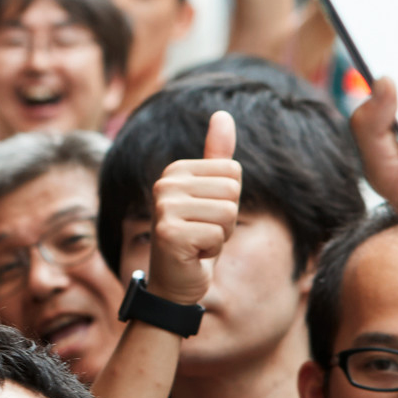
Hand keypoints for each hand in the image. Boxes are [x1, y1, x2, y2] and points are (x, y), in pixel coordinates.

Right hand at [149, 110, 241, 305]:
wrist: (174, 283)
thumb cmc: (197, 239)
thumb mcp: (212, 196)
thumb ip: (217, 156)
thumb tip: (222, 114)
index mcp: (176, 171)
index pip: (233, 172)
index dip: (229, 201)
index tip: (207, 217)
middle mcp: (165, 184)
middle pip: (232, 191)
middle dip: (227, 219)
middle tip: (203, 233)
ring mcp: (164, 208)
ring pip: (228, 213)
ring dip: (220, 236)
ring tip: (198, 244)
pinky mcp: (169, 233)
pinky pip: (217, 234)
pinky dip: (211, 252)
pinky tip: (193, 256)